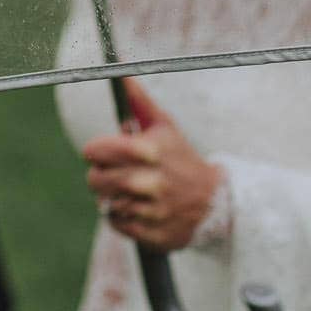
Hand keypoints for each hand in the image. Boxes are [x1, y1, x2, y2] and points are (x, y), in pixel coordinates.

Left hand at [81, 78, 221, 251]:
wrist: (215, 201)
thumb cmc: (182, 159)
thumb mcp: (165, 127)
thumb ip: (140, 103)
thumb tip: (123, 76)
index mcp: (149, 151)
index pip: (97, 150)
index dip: (95, 151)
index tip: (101, 152)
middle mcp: (151, 181)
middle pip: (96, 180)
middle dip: (98, 176)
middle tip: (109, 174)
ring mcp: (153, 210)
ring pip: (106, 204)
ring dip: (110, 198)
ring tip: (125, 192)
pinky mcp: (154, 234)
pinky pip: (118, 225)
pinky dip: (120, 218)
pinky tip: (134, 208)